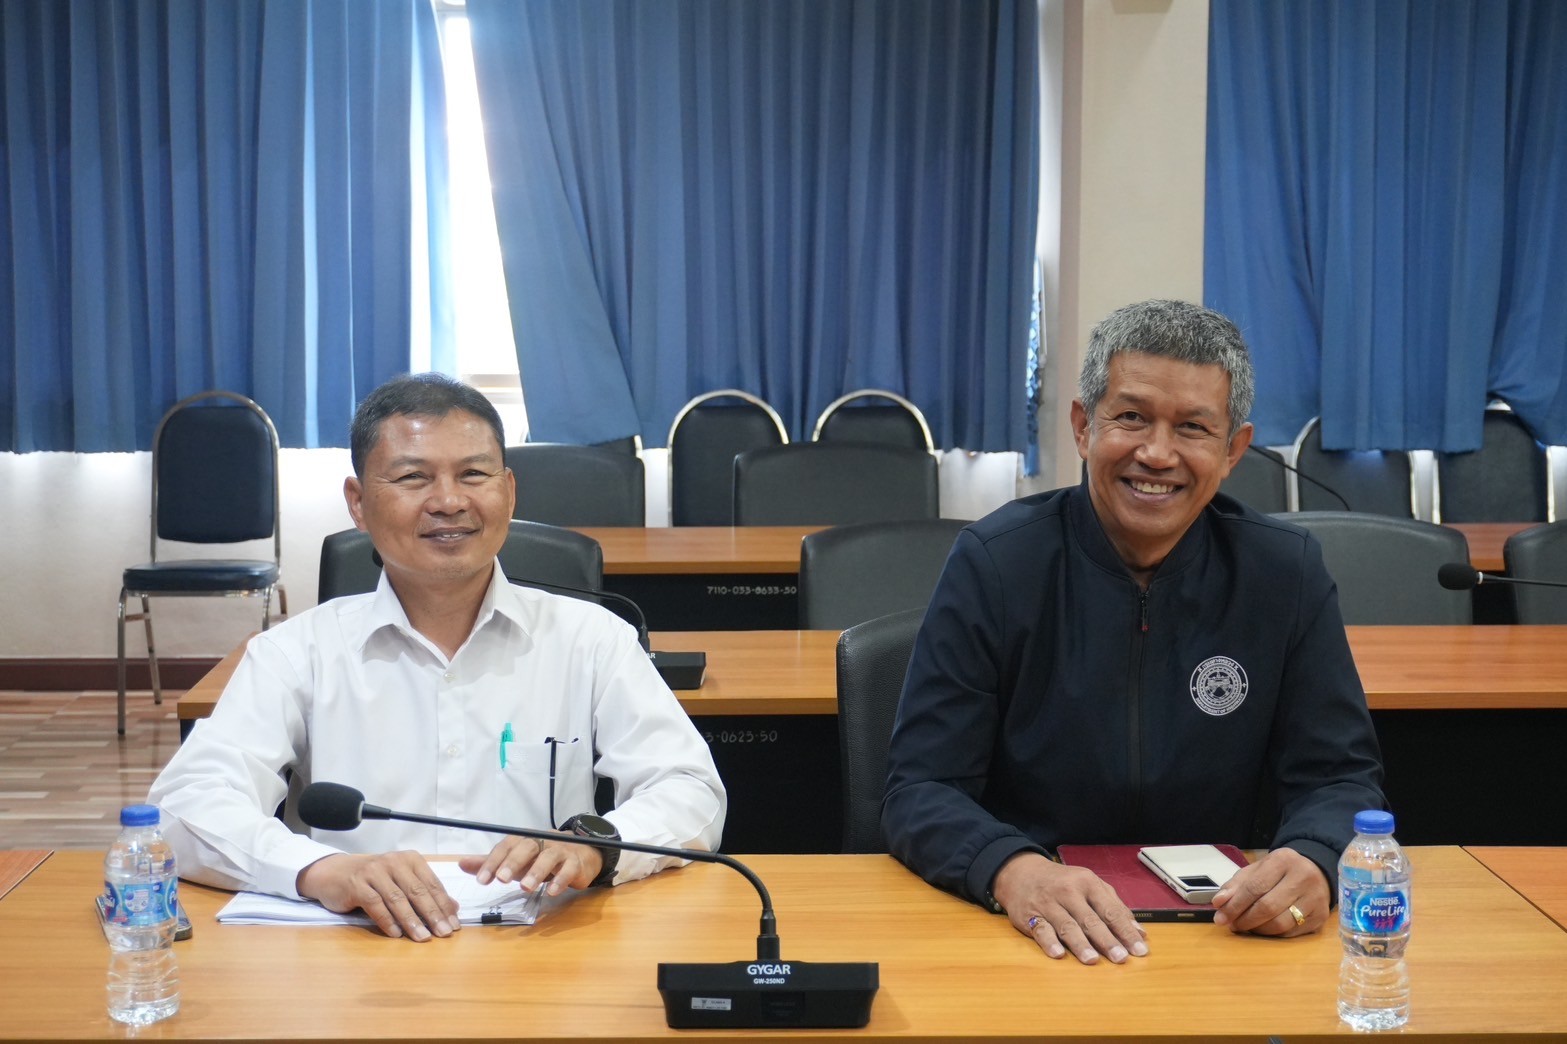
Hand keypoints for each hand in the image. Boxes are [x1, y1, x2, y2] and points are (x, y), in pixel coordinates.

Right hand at [296, 851, 459, 940]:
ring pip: (397, 899)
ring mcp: (374, 872)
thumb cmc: (373, 879)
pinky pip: (375, 904)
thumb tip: (454, 908)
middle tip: (444, 933)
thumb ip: (426, 892)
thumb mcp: (402, 882)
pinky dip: (387, 920)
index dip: (444, 905)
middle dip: (433, 914)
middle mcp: (394, 862)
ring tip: (423, 938)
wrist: (334, 873)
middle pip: (418, 891)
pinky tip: (396, 934)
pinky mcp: (357, 884)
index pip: (432, 884)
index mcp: (410, 860)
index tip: (455, 925)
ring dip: (412, 920)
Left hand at [458, 835, 603, 896]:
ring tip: (526, 888)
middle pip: (527, 847)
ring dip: (537, 871)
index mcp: (524, 841)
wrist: (580, 854)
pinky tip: (552, 892)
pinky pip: (570, 869)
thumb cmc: (541, 858)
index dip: (493, 862)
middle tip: (502, 880)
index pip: (506, 847)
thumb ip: (490, 863)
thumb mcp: (515, 860)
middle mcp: (541, 842)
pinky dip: (561, 880)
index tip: (482, 880)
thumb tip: (461, 863)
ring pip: (549, 857)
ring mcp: (560, 852)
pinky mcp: (576, 864)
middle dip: (513, 862)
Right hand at [990, 852, 1147, 964]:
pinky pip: (1040, 929)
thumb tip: (1140, 933)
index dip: (1126, 931)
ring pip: (1067, 925)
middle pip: (1090, 919)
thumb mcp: (1090, 886)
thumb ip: (1115, 907)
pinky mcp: (1029, 915)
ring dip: (1080, 943)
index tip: (1140, 950)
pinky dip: (1049, 942)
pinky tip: (1058, 954)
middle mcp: (1068, 892)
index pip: (1111, 911)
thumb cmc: (1063, 882)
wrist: (1021, 872)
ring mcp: (1048, 903)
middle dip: (1107, 940)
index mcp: (1087, 883)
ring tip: (1093, 960)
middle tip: (1120, 958)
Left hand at [1211, 847, 1329, 935]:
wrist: (1316, 872)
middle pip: (1268, 907)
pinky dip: (1273, 934)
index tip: (1220, 918)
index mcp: (1283, 860)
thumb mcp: (1257, 870)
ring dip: (1258, 930)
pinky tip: (1264, 930)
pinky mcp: (1321, 916)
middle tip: (1232, 925)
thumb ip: (1236, 885)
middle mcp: (1303, 877)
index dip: (1235, 905)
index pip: (1255, 887)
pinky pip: (1292, 932)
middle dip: (1245, 920)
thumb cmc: (1280, 872)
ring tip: (1246, 927)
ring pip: (1281, 923)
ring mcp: (1315, 898)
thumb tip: (1218, 903)